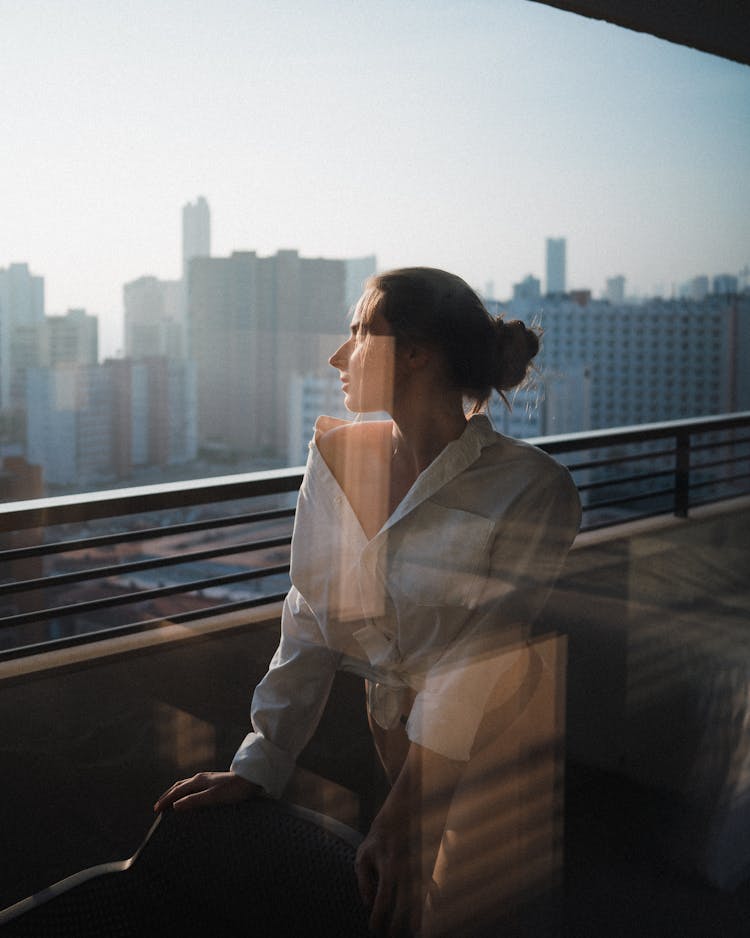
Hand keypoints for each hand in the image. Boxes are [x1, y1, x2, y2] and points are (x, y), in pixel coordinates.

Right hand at [153, 770, 260, 812]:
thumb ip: (194, 801)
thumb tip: (174, 806)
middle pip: (180, 785)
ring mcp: (208, 779)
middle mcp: (201, 778)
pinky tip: (191, 798)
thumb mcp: (213, 797)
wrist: (252, 779)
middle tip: (159, 806)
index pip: (177, 790)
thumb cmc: (234, 790)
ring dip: (177, 793)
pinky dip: (186, 793)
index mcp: (199, 781)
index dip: (166, 800)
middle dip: (168, 795)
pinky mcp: (215, 783)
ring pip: (187, 785)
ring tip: (171, 802)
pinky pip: (195, 787)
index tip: (156, 810)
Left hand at [355, 815, 422, 936]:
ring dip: (417, 917)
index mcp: (387, 869)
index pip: (382, 902)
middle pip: (404, 906)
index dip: (378, 919)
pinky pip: (431, 887)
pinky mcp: (427, 866)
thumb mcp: (363, 856)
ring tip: (415, 932)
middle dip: (398, 925)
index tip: (374, 929)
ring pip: (420, 899)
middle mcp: (405, 872)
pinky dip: (431, 901)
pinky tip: (430, 913)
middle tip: (392, 936)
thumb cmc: (377, 840)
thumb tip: (368, 904)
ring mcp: (418, 869)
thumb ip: (363, 882)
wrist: (400, 816)